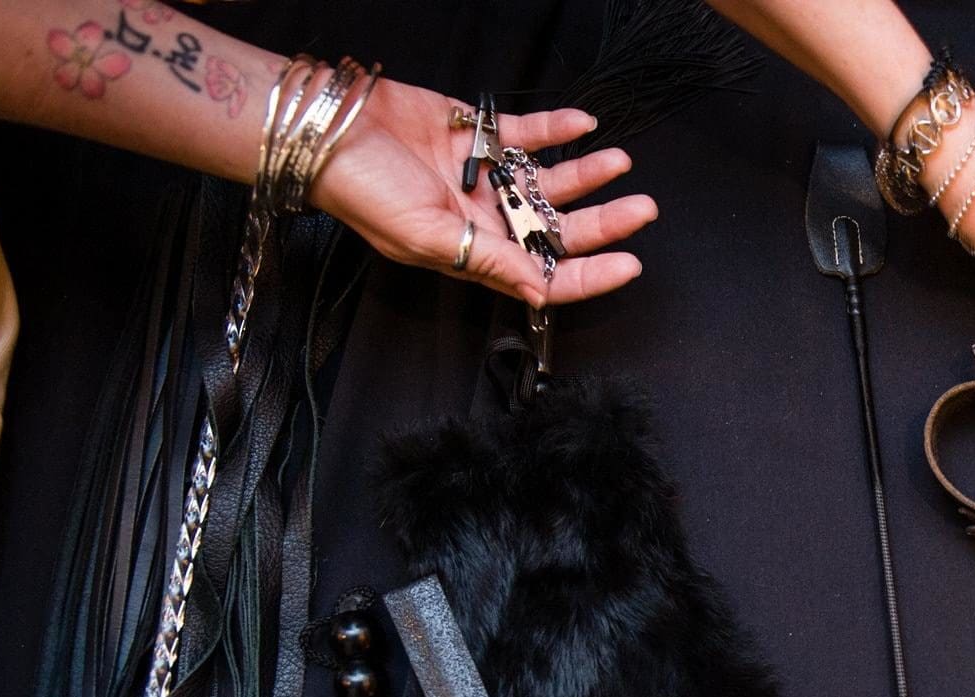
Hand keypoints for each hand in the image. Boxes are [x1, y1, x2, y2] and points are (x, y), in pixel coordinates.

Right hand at [310, 77, 656, 307]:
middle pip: (557, 229)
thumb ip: (489, 263)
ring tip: (621, 164)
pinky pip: (528, 135)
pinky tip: (585, 126)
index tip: (630, 266)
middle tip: (643, 210)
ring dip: (587, 175)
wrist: (330, 131)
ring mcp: (484, 178)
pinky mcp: (478, 135)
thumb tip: (540, 292)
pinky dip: (557, 130)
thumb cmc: (364, 191)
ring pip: (549, 183)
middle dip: (602, 223)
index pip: (544, 276)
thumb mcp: (426, 236)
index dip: (588, 276)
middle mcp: (486, 221)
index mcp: (475, 255)